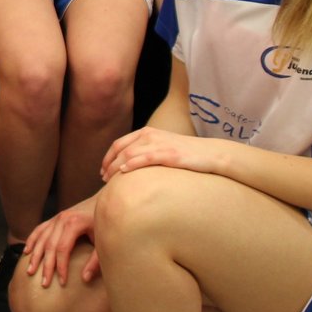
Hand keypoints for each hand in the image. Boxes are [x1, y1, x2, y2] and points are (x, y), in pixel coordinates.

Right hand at [23, 198, 100, 287]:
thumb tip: (84, 279)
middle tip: (44, 283)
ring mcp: (56, 218)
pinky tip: (27, 252)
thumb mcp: (103, 242)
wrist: (104, 202)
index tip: (62, 282)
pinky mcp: (55, 219)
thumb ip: (95, 261)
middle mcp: (62, 219)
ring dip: (35, 256)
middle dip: (46, 266)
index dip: (61, 267)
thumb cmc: (104, 224)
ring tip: (30, 272)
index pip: (62, 249)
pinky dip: (32, 240)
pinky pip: (39, 230)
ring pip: (41, 238)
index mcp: (74, 223)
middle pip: (49, 246)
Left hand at [101, 127, 222, 180]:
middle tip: (102, 178)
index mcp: (147, 132)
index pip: (119, 143)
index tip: (102, 170)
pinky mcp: (168, 153)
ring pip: (129, 153)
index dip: (107, 157)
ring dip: (115, 166)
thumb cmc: (185, 154)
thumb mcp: (162, 148)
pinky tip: (123, 172)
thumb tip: (129, 167)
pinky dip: (131, 164)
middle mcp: (150, 135)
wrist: (210, 153)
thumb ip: (146, 152)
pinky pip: (145, 158)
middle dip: (108, 163)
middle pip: (120, 148)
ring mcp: (159, 143)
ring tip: (108, 180)